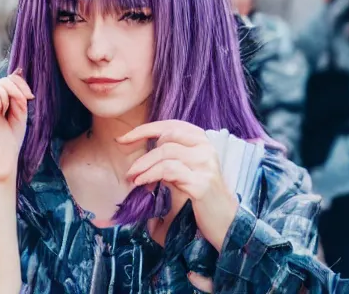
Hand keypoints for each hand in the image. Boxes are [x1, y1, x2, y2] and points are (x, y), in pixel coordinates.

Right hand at [0, 71, 33, 184]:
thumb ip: (16, 87)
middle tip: (9, 115)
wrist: (2, 166)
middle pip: (1, 81)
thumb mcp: (17, 108)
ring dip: (5, 103)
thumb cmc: (8, 141)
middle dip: (14, 96)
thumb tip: (17, 70)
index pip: (4, 79)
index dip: (19, 87)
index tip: (28, 99)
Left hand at [119, 121, 238, 251]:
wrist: (226, 222)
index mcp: (201, 139)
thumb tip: (143, 154)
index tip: (122, 139)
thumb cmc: (202, 194)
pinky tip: (142, 183)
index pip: (169, 126)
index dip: (143, 130)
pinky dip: (151, 175)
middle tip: (129, 169)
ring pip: (165, 153)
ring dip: (144, 165)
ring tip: (133, 178)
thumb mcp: (187, 168)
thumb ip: (171, 156)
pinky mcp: (201, 182)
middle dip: (142, 152)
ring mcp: (205, 164)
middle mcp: (206, 147)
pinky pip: (169, 171)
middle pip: (166, 138)